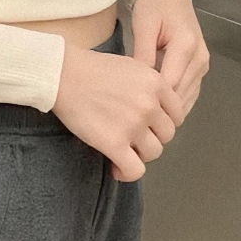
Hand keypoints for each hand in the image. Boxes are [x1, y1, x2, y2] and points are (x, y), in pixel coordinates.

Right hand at [51, 42, 184, 183]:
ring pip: (154, 153)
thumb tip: (158, 110)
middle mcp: (149, 104)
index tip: (149, 124)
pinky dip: (127, 173)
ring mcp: (133, 125)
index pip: (177, 114)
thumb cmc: (91, 69)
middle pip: (167, 135)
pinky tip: (116, 168)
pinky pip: (135, 170)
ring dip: (139, 154)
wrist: (62, 74)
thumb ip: (150, 87)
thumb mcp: (132, 67)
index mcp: (156, 83)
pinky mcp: (114, 143)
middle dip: (152, 137)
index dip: (163, 122)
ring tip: (123, 150)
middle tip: (133, 137)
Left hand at [130, 0, 209, 123]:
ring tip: (143, 112)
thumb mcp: (144, 26)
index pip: (169, 85)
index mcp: (186, 46)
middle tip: (134, 114)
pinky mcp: (201, 69)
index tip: (130, 106)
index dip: (151, 99)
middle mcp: (200, 58)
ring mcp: (203, 65)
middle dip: (158, 107)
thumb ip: (142, 54)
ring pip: (186, 98)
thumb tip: (138, 85)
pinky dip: (174, 101)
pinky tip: (157, 104)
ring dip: (167, 107)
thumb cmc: (154, 6)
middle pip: (180, 95)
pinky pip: (189, 93)